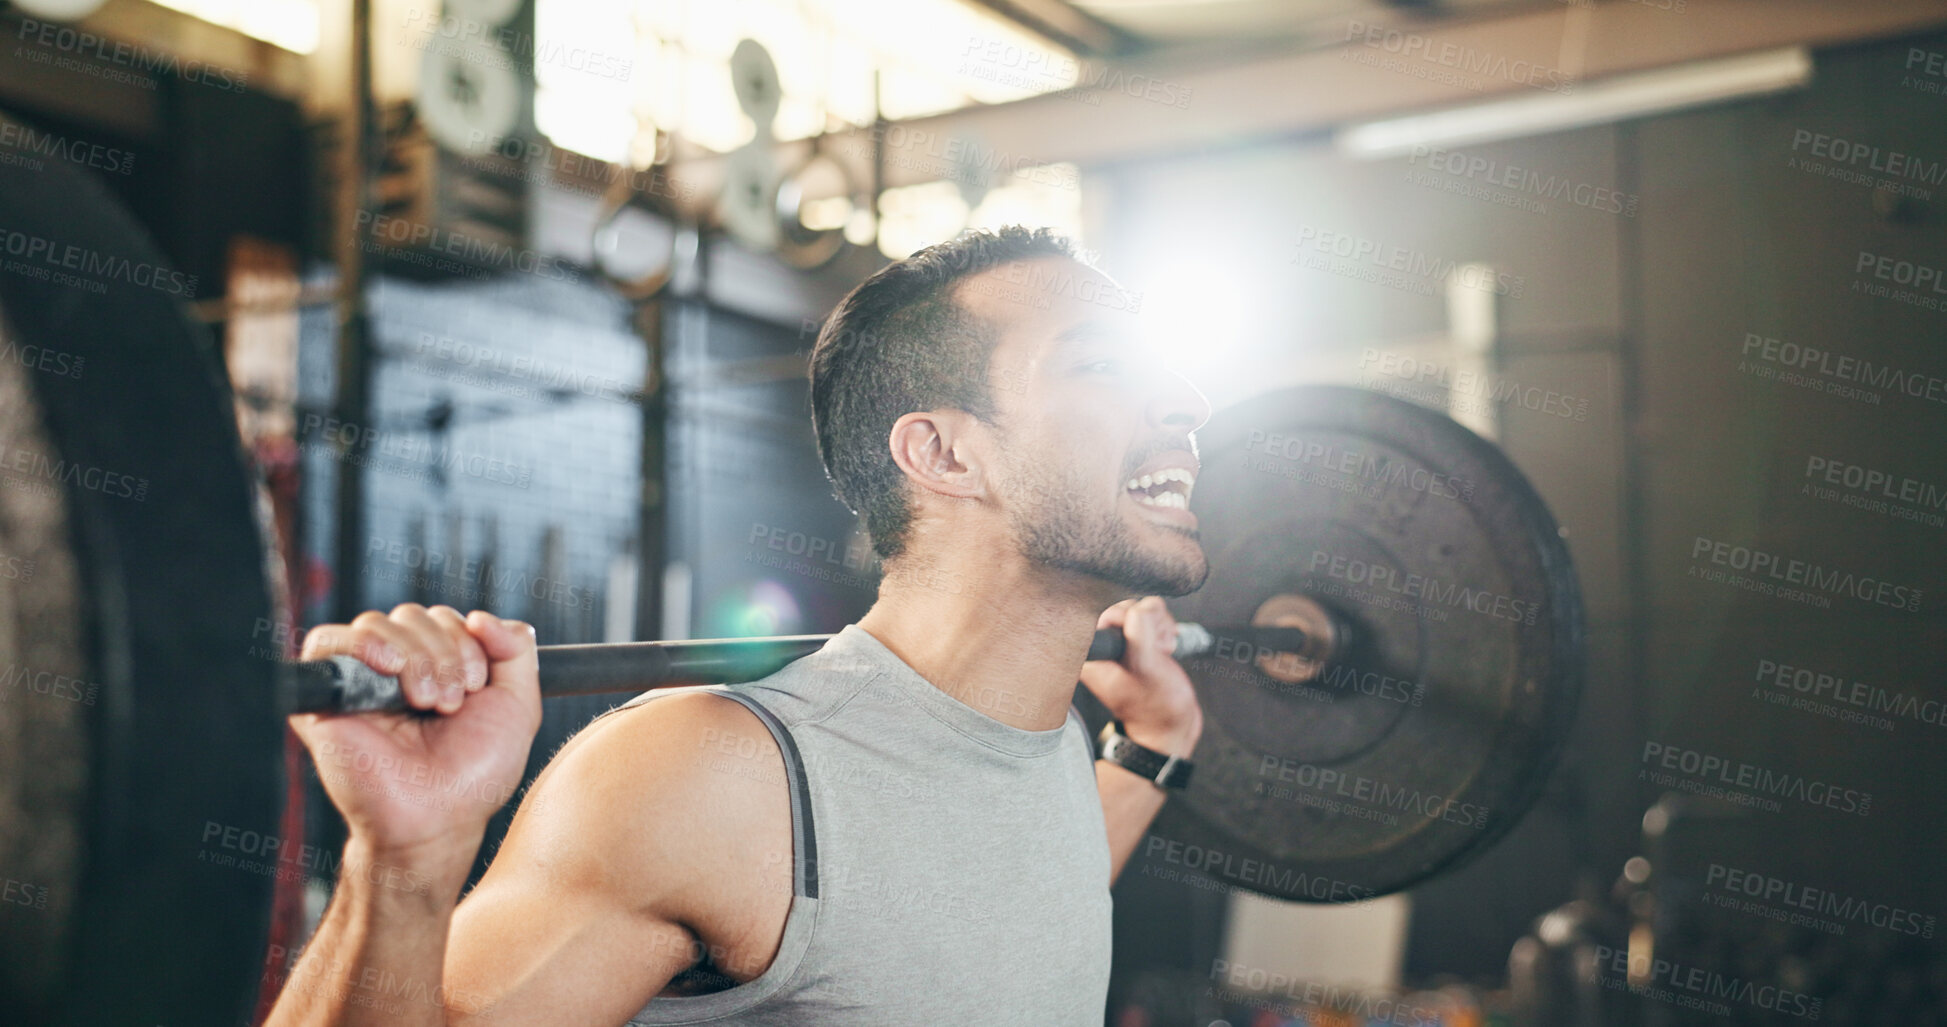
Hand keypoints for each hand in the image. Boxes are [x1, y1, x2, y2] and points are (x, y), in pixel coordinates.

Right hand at [289, 603, 541, 869]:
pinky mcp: (323, 698)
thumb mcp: (517, 705)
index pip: (446, 619)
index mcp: (436, 667)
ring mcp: (359, 682)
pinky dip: (363, 642)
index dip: (467, 641)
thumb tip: (481, 615)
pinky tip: (390, 668)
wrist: (437, 817)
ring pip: (378, 623)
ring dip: (415, 655)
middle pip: (413, 615)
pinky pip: (327, 641)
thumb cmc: (474, 773)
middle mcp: (396, 670)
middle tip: (452, 702)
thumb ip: (516, 650)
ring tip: (427, 701)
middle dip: (444, 651)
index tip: (476, 686)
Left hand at [1080, 597, 1202, 755]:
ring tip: (1162, 650)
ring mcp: (1119, 645)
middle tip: (1157, 649)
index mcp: (1092, 655)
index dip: (1130, 620)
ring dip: (1159, 625)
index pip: (1104, 613)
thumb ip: (1140, 633)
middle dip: (1148, 622)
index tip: (1141, 646)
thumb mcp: (1147, 668)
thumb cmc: (1157, 707)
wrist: (1172, 725)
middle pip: (1123, 606)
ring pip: (1139, 609)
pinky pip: (1149, 616)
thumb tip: (1143, 606)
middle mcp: (1101, 648)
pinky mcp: (1135, 642)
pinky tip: (1165, 647)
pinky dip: (1163, 627)